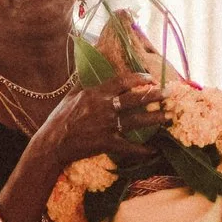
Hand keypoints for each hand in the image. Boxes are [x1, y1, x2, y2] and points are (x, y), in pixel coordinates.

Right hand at [39, 71, 169, 166]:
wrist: (53, 143)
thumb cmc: (60, 119)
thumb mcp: (71, 96)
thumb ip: (85, 84)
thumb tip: (91, 72)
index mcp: (96, 93)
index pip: (122, 81)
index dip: (138, 79)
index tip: (150, 78)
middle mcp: (104, 107)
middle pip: (134, 99)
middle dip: (153, 96)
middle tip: (168, 94)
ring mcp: (106, 126)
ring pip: (136, 121)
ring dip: (154, 118)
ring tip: (168, 116)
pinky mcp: (106, 143)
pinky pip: (129, 146)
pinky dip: (142, 150)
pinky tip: (154, 150)